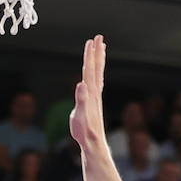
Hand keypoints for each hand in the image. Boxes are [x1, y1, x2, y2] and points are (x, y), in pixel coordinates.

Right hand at [69, 35, 107, 153]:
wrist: (93, 144)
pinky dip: (98, 73)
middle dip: (97, 52)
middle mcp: (95, 93)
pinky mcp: (95, 103)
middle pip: (96, 68)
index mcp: (90, 94)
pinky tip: (97, 72)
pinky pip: (98, 82)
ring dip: (99, 60)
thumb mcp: (79, 117)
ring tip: (101, 48)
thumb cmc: (84, 133)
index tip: (90, 41)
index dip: (89, 56)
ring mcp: (96, 98)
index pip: (89, 70)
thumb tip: (81, 84)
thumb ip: (81, 100)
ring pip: (98, 74)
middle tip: (99, 36)